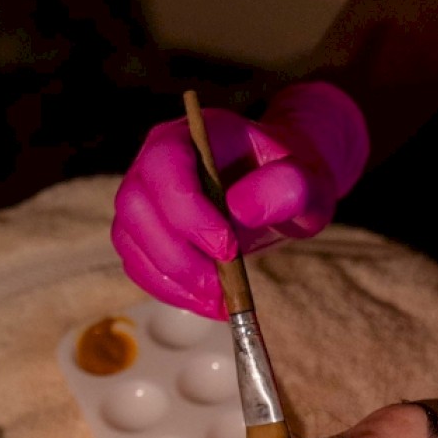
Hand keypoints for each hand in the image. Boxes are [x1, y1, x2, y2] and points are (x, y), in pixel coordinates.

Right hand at [112, 82, 368, 318]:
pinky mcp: (144, 232)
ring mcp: (145, 195)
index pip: (164, 165)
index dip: (187, 211)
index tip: (228, 250)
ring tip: (220, 303)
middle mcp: (156, 160)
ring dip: (172, 281)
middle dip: (178, 257)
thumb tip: (240, 210)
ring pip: (130, 240)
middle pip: (136, 207)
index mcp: (194, 134)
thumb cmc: (291, 182)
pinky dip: (170, 291)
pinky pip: (138, 264)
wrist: (278, 192)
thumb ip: (287, 188)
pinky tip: (208, 303)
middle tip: (222, 288)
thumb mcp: (308, 181)